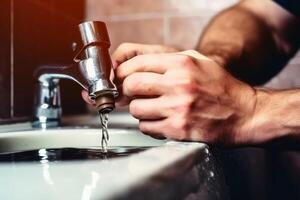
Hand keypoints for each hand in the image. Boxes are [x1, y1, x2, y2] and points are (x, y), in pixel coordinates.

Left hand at [114, 49, 257, 144]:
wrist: (245, 113)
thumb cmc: (221, 87)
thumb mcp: (198, 61)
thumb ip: (169, 60)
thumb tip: (138, 65)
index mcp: (182, 64)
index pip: (137, 64)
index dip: (124, 72)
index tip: (123, 79)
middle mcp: (179, 84)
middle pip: (131, 85)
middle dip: (128, 91)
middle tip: (136, 94)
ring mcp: (178, 108)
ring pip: (136, 109)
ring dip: (140, 110)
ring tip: (153, 109)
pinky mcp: (179, 129)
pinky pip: (146, 127)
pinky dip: (149, 125)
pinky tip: (161, 121)